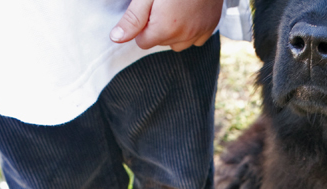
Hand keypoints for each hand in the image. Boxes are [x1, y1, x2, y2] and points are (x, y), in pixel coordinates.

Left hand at [110, 0, 224, 50]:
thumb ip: (133, 18)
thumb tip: (116, 38)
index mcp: (164, 28)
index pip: (143, 42)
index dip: (141, 27)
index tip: (147, 10)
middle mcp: (183, 36)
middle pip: (160, 43)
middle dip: (157, 28)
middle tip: (161, 5)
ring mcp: (199, 33)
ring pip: (178, 44)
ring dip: (173, 32)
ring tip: (173, 10)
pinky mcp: (210, 27)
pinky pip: (196, 40)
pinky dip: (190, 31)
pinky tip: (188, 14)